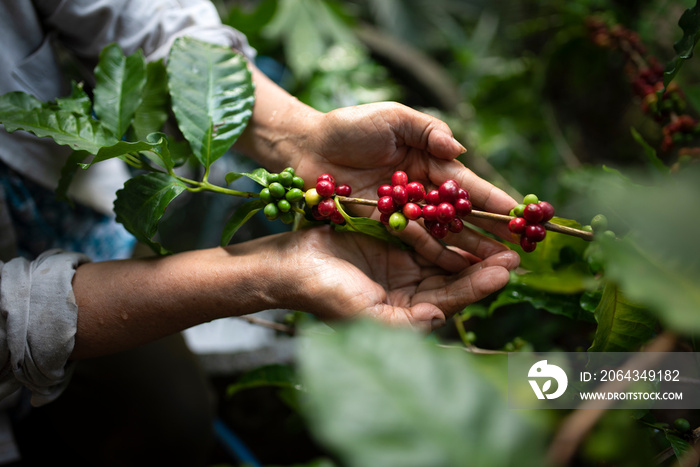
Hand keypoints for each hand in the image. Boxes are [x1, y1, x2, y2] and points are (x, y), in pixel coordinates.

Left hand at [236, 67, 516, 264]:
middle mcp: (421, 191)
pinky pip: (412, 244)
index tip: (519, 215)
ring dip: (468, 250)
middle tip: (517, 253)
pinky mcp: (382, 228)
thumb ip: (426, 129)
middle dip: (489, 234)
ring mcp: (403, 213)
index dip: (493, 200)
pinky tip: (455, 270)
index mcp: (429, 163)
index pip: (467, 185)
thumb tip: (458, 148)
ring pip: (442, 234)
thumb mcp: (390, 117)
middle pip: (461, 216)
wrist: (306, 148)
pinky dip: (434, 255)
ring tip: (495, 268)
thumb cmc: (348, 127)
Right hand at [266, 226, 518, 331]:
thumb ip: (406, 323)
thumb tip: (442, 320)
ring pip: (444, 254)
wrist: (291, 265)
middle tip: (515, 252)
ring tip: (500, 232)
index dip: (478, 286)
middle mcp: (410, 290)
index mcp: (408, 313)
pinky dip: (445, 224)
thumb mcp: (365, 316)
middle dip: (484, 265)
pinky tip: (465, 213)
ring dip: (471, 243)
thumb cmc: (325, 295)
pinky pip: (425, 231)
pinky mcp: (392, 238)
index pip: (450, 300)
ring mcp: (402, 264)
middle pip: (455, 277)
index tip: (504, 272)